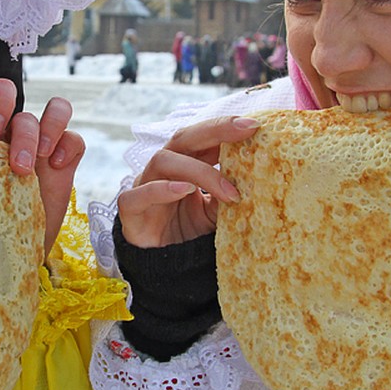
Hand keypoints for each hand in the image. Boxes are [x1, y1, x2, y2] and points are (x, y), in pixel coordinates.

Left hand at [0, 78, 84, 255]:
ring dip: (51, 126)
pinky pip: (75, 139)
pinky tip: (57, 167)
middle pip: (26, 109)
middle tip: (20, 166)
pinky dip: (68, 147)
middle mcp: (17, 134)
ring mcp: (44, 147)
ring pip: (58, 108)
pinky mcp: (65, 163)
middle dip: (24, 134)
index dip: (0, 100)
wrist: (9, 248)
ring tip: (44, 156)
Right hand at [118, 116, 259, 247]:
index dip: (226, 127)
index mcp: (186, 162)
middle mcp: (165, 167)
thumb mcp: (218, 211)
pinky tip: (184, 190)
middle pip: (184, 137)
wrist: (165, 264)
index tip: (255, 125)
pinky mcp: (130, 209)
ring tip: (228, 191)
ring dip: (199, 172)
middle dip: (215, 130)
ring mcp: (145, 184)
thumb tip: (260, 180)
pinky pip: (138, 194)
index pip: (204, 136)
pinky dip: (161, 190)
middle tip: (246, 130)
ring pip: (164, 161)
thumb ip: (230, 194)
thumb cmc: (191, 229)